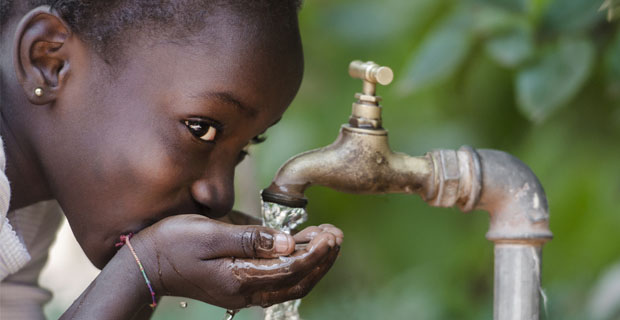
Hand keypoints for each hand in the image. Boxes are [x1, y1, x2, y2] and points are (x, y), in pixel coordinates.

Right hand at [130, 215, 342, 308]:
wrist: (146, 264)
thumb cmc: (174, 243)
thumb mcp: (210, 233)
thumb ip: (251, 239)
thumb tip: (288, 242)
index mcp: (240, 278)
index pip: (291, 269)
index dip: (316, 252)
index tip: (331, 234)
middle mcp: (245, 291)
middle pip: (297, 281)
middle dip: (321, 259)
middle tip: (336, 234)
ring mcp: (243, 291)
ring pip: (290, 284)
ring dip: (312, 263)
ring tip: (327, 238)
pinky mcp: (240, 285)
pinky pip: (277, 280)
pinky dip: (296, 265)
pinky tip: (303, 246)